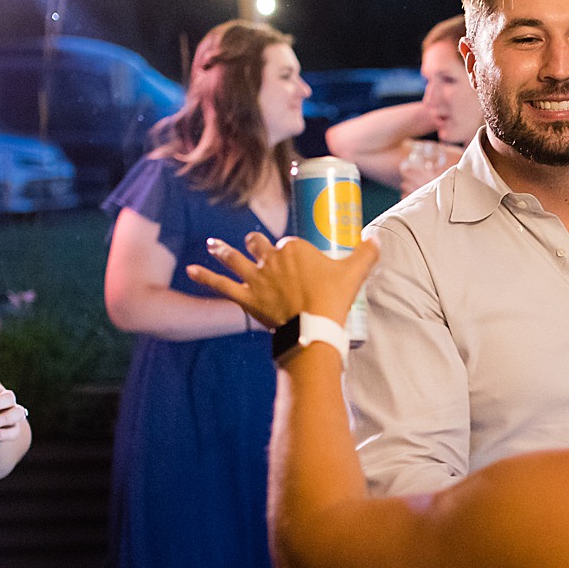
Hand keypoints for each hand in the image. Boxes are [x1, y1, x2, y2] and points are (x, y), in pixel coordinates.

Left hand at [190, 233, 380, 330]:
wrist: (314, 329)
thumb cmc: (332, 299)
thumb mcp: (354, 272)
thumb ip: (367, 253)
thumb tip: (378, 238)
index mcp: (293, 248)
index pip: (288, 242)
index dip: (292, 250)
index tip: (297, 258)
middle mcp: (270, 258)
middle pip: (259, 245)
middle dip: (256, 244)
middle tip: (256, 245)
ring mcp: (255, 278)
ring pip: (235, 259)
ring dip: (222, 251)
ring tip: (213, 245)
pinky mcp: (245, 298)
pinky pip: (221, 285)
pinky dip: (205, 277)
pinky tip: (190, 270)